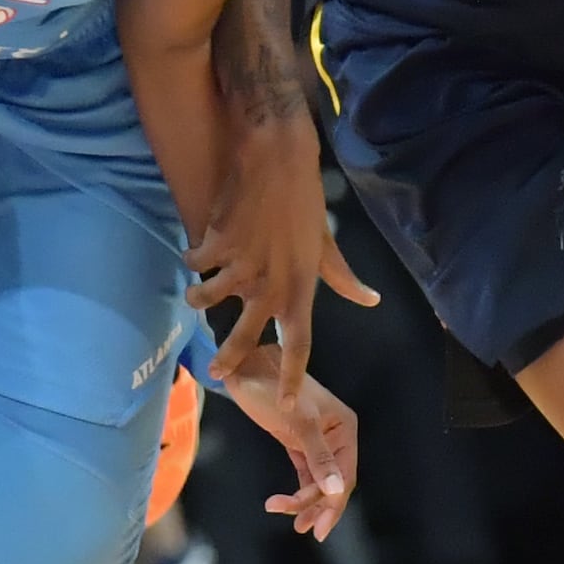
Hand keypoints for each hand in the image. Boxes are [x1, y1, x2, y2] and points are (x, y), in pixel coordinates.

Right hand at [182, 118, 378, 388]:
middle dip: (228, 357)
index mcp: (300, 287)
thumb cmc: (304, 199)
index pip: (299, 344)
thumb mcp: (326, 243)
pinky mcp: (216, 244)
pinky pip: (196, 263)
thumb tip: (369, 299)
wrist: (276, 157)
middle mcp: (270, 284)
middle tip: (216, 373)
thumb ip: (342, 277)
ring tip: (196, 295)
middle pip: (245, 336)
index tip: (288, 406)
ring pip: (207, 297)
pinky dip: (194, 258)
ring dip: (199, 297)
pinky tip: (197, 248)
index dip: (293, 378)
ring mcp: (241, 265)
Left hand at [219, 353, 357, 539]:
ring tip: (288, 517)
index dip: (334, 504)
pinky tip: (284, 504)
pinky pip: (305, 474)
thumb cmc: (272, 390)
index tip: (318, 529)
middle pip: (333, 481)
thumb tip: (336, 491)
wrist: (244, 369)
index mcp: (344, 427)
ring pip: (318, 481)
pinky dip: (297, 490)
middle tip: (303, 528)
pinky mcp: (298, 442)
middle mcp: (335, 435)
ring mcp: (317, 440)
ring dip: (305, 502)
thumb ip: (318, 458)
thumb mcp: (298, 425)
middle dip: (317, 505)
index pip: (345, 474)